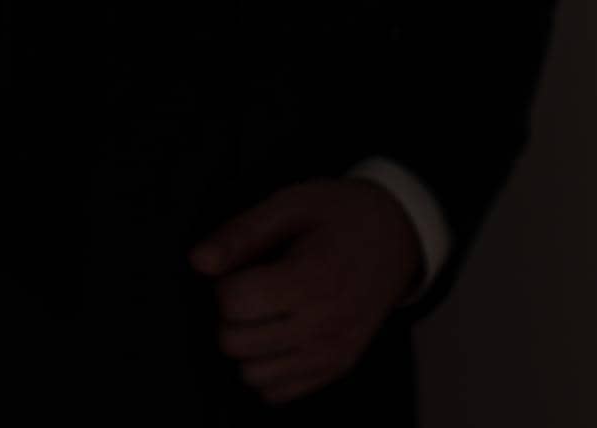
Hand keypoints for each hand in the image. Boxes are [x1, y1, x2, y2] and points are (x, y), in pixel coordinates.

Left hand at [189, 178, 422, 406]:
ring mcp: (333, 352)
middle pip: (235, 343)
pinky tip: (279, 333)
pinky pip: (278, 392)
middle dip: (230, 315)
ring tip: (266, 311)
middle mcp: (325, 324)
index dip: (225, 282)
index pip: (234, 303)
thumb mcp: (290, 204)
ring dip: (247, 345)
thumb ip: (241, 233)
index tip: (245, 267)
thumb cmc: (340, 215)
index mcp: (312, 278)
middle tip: (252, 288)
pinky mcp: (337, 368)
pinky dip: (268, 367)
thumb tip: (198, 261)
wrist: (398, 235)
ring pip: (252, 376)